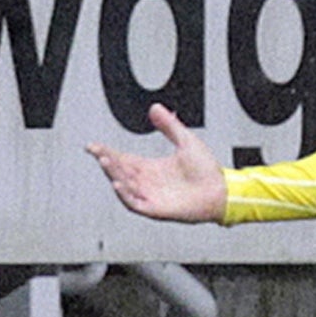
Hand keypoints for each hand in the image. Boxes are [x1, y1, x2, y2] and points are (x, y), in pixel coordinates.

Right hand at [85, 103, 228, 222]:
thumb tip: (155, 108)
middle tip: (99, 151)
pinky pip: (134, 203)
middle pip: (119, 171)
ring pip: (123, 185)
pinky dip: (125, 195)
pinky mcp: (156, 208)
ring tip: (105, 161)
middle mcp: (147, 182)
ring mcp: (151, 195)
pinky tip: (118, 183)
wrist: (222, 190)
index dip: (106, 152)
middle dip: (107, 161)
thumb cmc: (207, 171)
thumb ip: (169, 125)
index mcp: (150, 168)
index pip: (122, 159)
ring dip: (113, 174)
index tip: (92, 146)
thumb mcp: (186, 141)